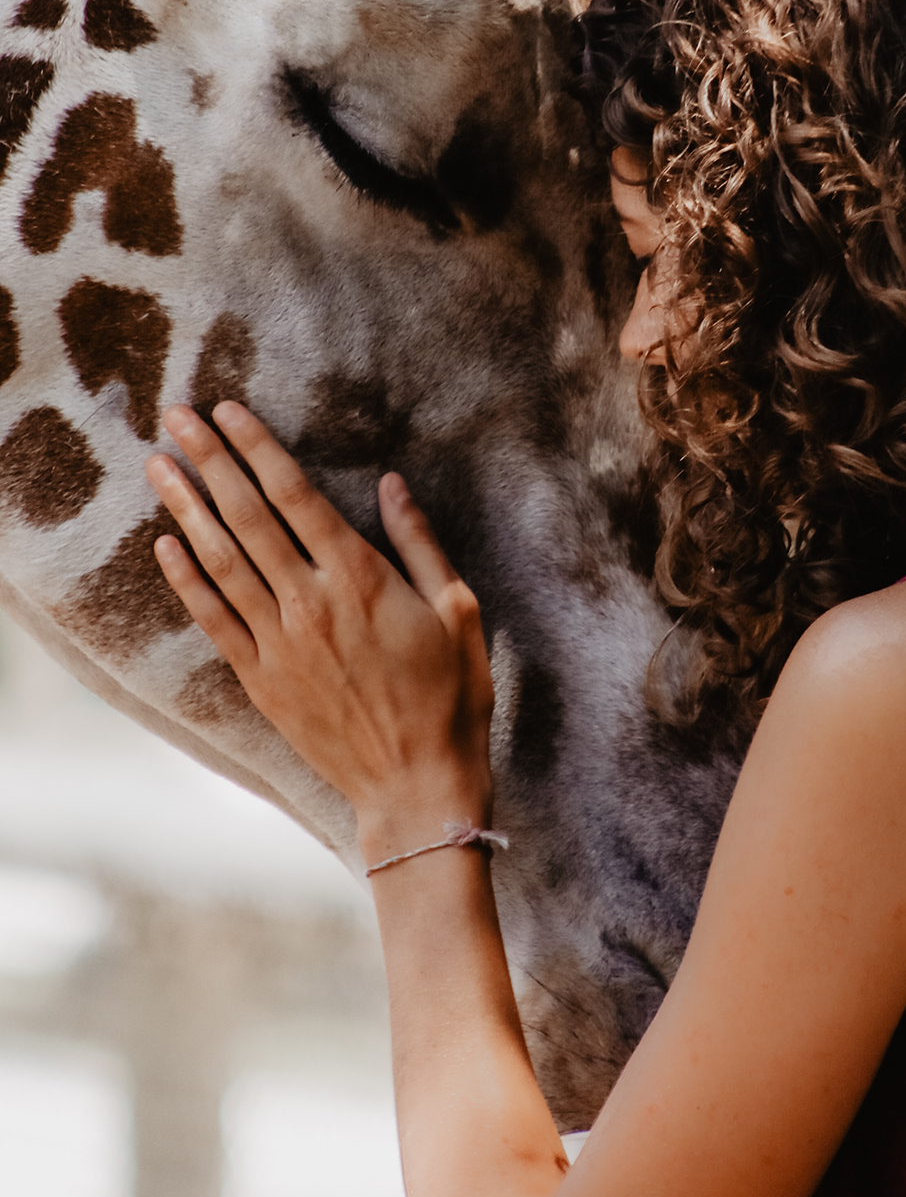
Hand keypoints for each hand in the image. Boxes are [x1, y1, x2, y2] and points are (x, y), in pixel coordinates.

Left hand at [146, 403, 494, 857]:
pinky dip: (186, 579)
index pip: (295, 494)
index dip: (257, 447)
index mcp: (360, 577)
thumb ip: (419, 542)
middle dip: (208, 460)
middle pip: (247, 515)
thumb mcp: (459, 609)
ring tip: (156, 466)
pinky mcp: (261, 679)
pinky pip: (214, 619)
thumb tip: (390, 483)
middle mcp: (310, 602)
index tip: (227, 410)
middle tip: (175, 417)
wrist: (417, 786)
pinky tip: (164, 544)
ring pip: (220, 560)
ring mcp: (279, 642)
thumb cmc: (451, 698)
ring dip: (185, 508)